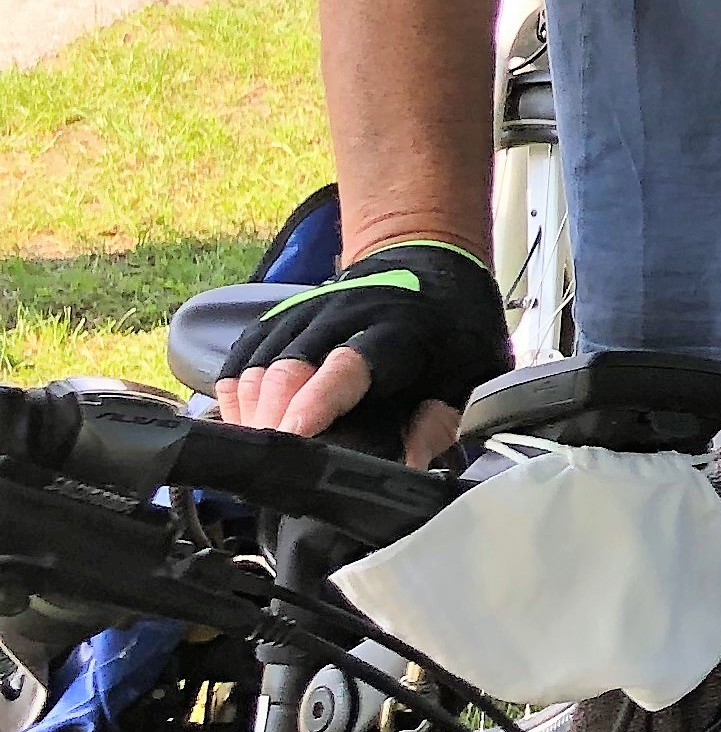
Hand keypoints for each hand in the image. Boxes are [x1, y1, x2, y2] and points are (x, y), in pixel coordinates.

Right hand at [213, 240, 505, 466]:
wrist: (429, 261)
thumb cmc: (453, 330)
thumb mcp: (472, 373)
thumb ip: (439, 421)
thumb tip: (405, 468)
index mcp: (400, 329)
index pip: (350, 364)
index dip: (319, 400)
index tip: (295, 436)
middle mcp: (345, 313)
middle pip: (289, 367)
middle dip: (276, 421)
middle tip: (278, 469)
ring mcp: (306, 311)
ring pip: (259, 365)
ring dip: (254, 414)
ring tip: (266, 457)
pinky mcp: (280, 316)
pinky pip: (243, 358)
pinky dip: (238, 395)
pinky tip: (252, 424)